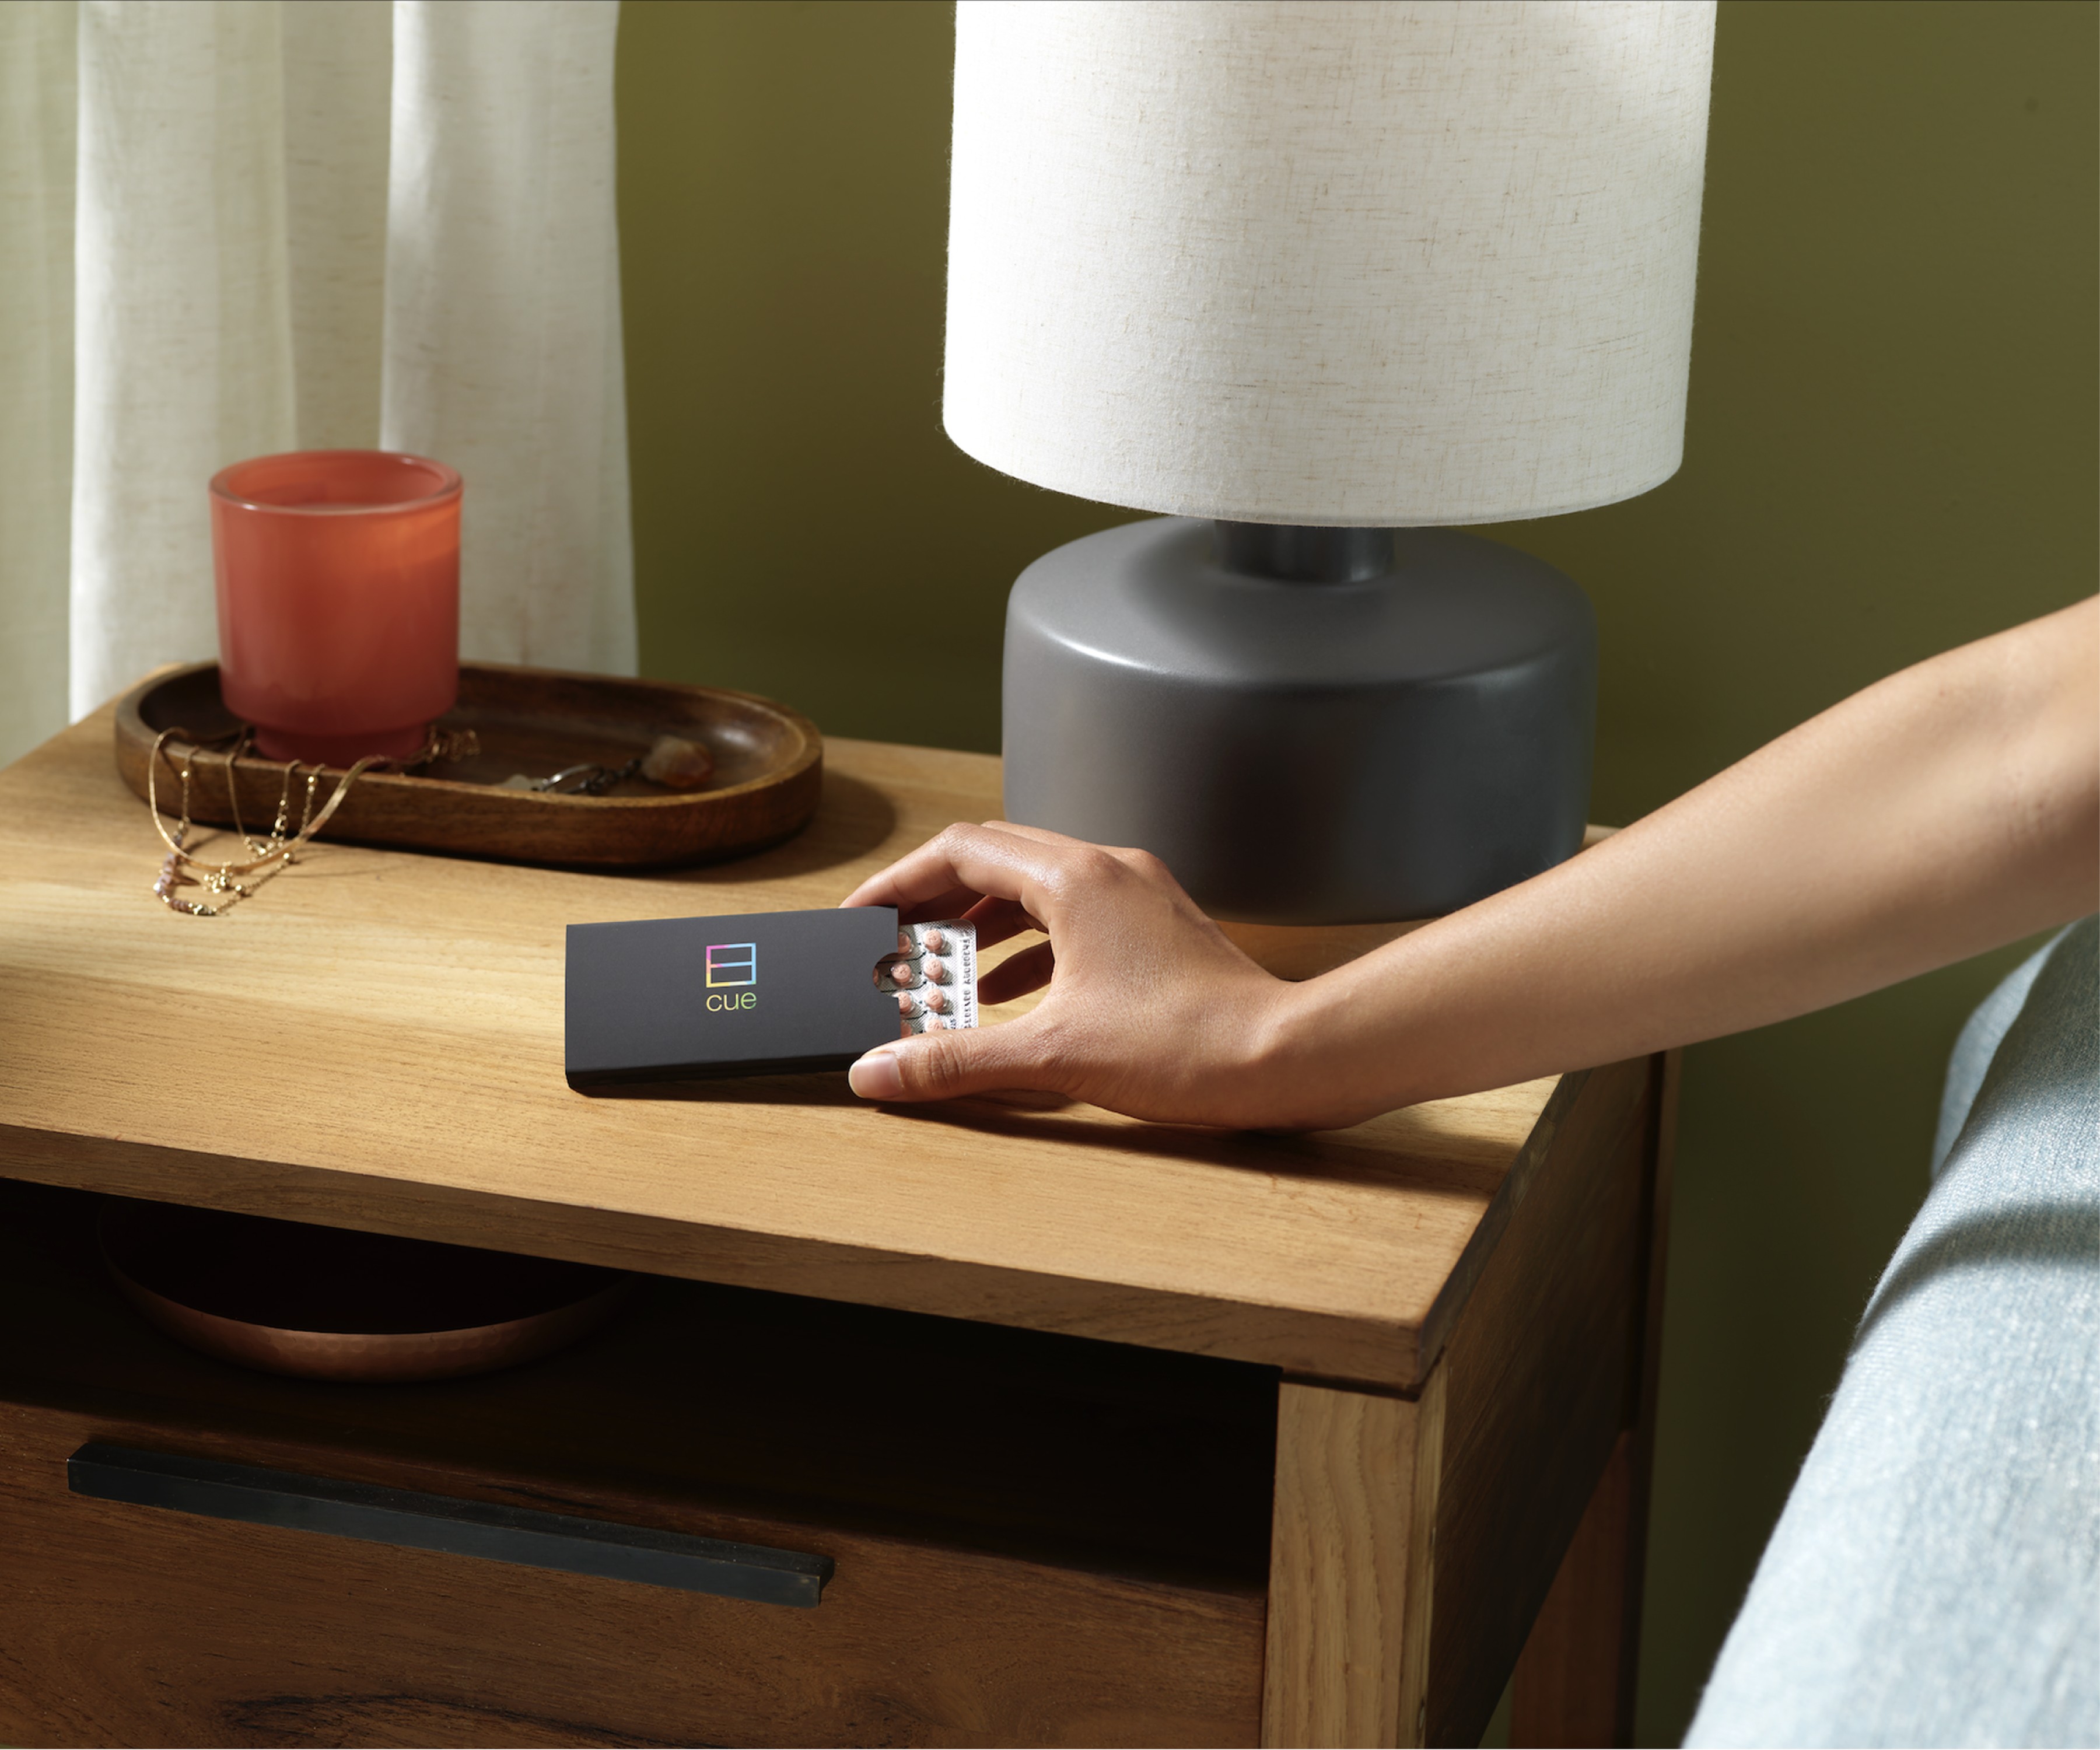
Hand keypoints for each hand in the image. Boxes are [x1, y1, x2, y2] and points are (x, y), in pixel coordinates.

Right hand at [838, 822, 1305, 1125]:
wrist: (1285, 1057)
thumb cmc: (1186, 1046)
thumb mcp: (1051, 1056)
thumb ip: (953, 1061)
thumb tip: (877, 1070)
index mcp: (1076, 878)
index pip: (961, 850)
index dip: (901, 881)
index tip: (866, 916)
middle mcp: (1109, 869)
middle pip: (997, 859)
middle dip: (938, 901)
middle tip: (895, 943)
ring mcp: (1139, 894)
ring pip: (1038, 887)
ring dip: (983, 925)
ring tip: (943, 976)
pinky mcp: (1159, 926)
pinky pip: (1074, 916)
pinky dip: (1029, 945)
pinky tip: (1009, 995)